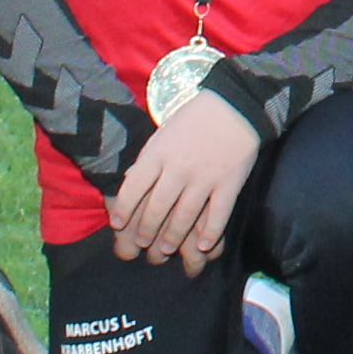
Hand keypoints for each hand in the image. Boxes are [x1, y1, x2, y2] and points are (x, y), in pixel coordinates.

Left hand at [107, 88, 259, 271]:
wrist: (234, 104)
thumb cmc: (193, 119)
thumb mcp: (162, 134)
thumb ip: (149, 160)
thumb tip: (130, 183)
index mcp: (158, 153)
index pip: (134, 187)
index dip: (124, 209)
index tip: (118, 224)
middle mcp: (179, 168)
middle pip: (158, 208)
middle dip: (147, 230)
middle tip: (143, 243)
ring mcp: (205, 177)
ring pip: (185, 216)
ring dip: (174, 236)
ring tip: (167, 249)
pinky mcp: (229, 183)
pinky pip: (218, 214)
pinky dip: (210, 233)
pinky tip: (202, 246)